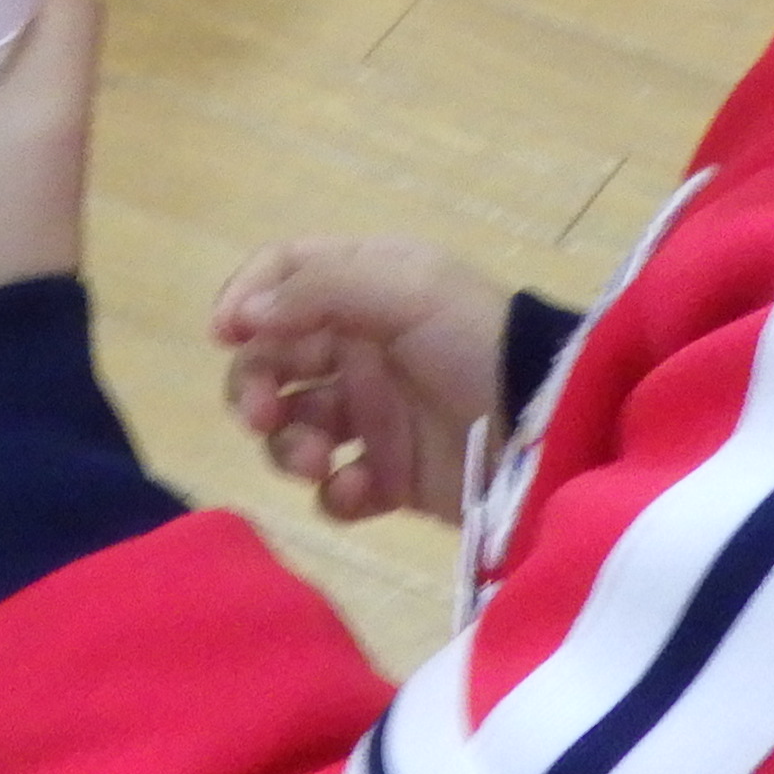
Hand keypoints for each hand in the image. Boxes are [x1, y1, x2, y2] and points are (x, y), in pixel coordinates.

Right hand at [214, 237, 513, 523]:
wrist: (545, 427)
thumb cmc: (474, 341)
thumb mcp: (405, 289)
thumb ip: (317, 291)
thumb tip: (241, 317)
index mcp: (365, 290)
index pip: (282, 279)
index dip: (245, 301)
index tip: (227, 336)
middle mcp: (362, 349)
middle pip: (272, 362)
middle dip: (253, 387)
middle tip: (259, 415)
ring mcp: (376, 416)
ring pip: (294, 429)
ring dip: (288, 446)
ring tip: (318, 459)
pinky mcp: (393, 476)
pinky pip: (336, 490)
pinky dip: (335, 494)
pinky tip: (360, 490)